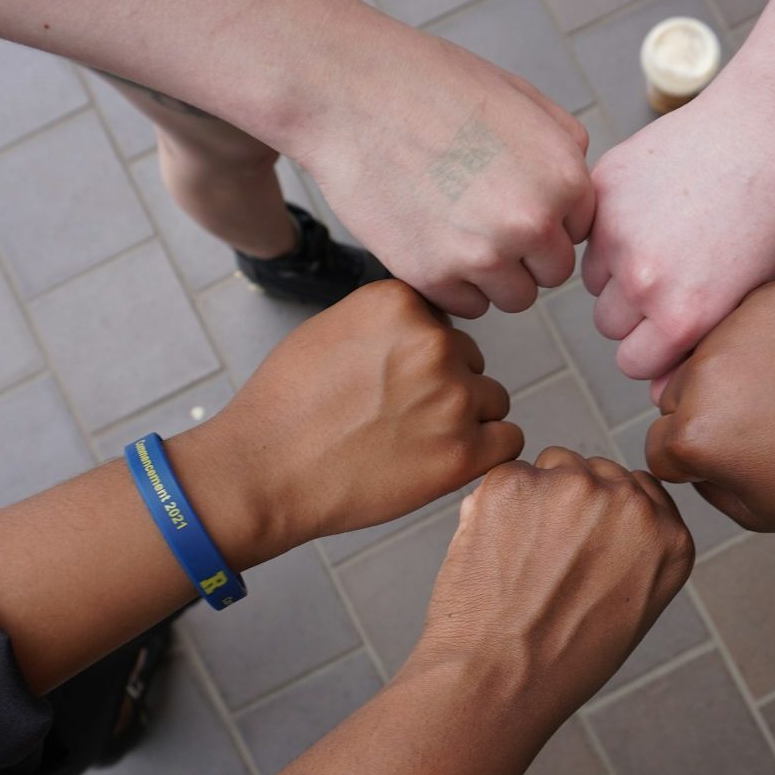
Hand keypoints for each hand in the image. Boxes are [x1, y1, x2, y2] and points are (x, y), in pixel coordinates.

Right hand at [190, 281, 523, 561]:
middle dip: (446, 387)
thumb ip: (388, 325)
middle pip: (471, 361)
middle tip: (397, 419)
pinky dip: (485, 453)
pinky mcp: (464, 452)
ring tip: (413, 443)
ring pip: (493, 400)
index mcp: (401, 304)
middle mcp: (434, 342)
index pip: (443, 324)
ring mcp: (453, 398)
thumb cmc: (288, 406)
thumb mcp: (332, 330)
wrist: (265, 470)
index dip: (420, 357)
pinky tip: (447, 462)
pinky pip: (508, 440)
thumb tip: (427, 332)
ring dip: (467, 421)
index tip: (391, 382)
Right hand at [294, 15, 593, 318]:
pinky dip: (452, 285)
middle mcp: (534, 221)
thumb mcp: (520, 98)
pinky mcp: (435, 277)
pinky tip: (430, 241)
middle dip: (525, 253)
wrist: (351, 94)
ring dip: (492, 275)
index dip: (547, 218)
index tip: (511, 200)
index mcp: (565, 177)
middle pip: (551, 271)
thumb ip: (564, 148)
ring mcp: (485, 254)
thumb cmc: (430, 86)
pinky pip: (467, 307)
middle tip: (480, 217)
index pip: (579, 230)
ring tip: (455, 229)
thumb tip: (577, 194)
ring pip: (515, 297)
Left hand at [411, 448, 693, 715]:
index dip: (605, 518)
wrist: (496, 682)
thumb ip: (635, 549)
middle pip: (598, 471)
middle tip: (547, 563)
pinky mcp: (516, 482)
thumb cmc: (559, 662)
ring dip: (536, 497)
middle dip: (572, 504)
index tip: (585, 549)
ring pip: (553, 465)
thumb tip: (607, 507)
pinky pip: (508, 477)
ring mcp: (573, 487)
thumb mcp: (632, 611)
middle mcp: (630, 503)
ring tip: (520, 560)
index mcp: (670, 538)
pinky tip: (493, 554)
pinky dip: (496, 506)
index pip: (640, 491)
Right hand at [582, 92, 774, 392]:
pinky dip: (609, 226)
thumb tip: (655, 397)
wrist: (764, 134)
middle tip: (670, 275)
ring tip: (663, 238)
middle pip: (609, 326)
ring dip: (617, 269)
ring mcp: (618, 235)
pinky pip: (588, 231)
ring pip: (594, 280)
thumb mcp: (745, 298)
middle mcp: (644, 283)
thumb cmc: (766, 217)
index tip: (669, 326)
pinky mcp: (603, 192)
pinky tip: (652, 206)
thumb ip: (696, 350)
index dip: (651, 348)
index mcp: (681, 320)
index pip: (633, 364)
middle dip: (632, 311)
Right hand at [644, 278, 774, 529]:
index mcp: (695, 434)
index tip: (735, 459)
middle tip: (766, 426)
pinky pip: (748, 317)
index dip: (694, 460)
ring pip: (710, 351)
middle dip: (708, 410)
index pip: (659, 445)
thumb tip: (683, 455)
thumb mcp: (760, 512)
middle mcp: (704, 374)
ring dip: (733, 369)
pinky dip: (769, 336)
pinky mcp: (773, 296)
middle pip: (677, 394)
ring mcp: (739, 326)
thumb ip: (706, 486)